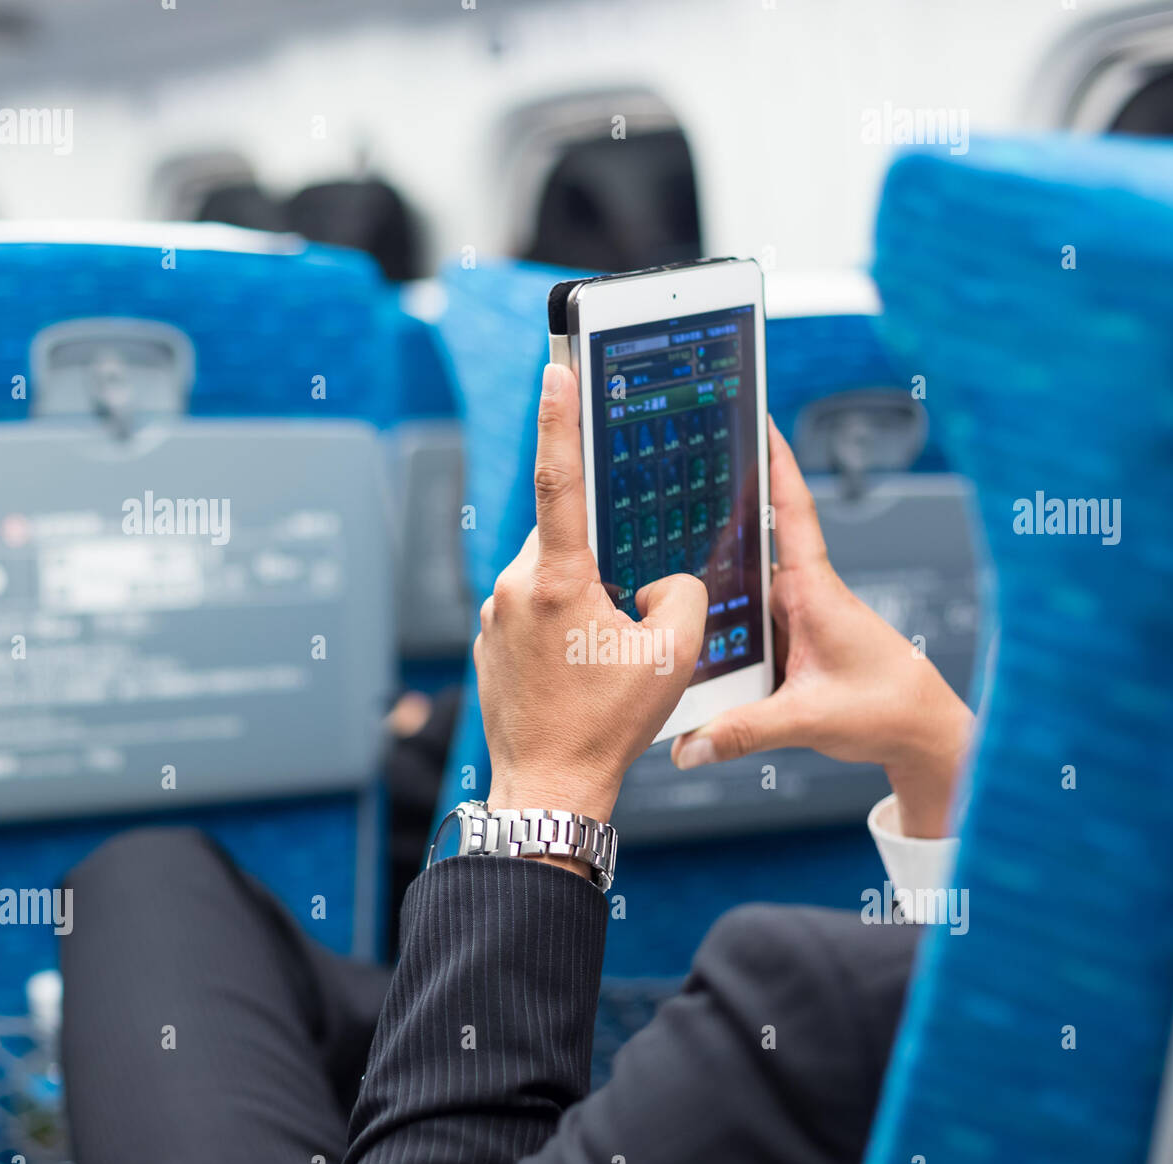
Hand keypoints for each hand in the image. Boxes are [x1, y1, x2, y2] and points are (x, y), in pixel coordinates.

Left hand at [474, 362, 707, 843]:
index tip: (554, 367)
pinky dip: (563, 622)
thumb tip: (662, 579)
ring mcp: (496, 615)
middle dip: (602, 558)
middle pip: (566, 537)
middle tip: (627, 607)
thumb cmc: (606, 727)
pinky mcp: (490, 639)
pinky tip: (581, 668)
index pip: (557, 479)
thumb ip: (682, 592)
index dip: (558, 417)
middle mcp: (514, 587)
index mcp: (556, 581)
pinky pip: (534, 607)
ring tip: (604, 655)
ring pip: (551, 574)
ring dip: (584, 595)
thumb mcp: (673, 656)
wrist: (548, 787)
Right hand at [670, 419, 973, 838]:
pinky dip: (722, 633)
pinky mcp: (793, 644)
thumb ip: (744, 733)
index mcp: (815, 591)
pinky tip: (692, 648)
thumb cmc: (887, 709)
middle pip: (745, 553)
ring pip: (741, 597)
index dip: (776, 461)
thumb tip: (687, 747)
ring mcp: (797, 620)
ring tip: (661, 596)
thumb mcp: (809, 720)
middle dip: (707, 533)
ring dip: (710, 597)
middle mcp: (804, 596)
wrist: (921, 734)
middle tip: (659, 513)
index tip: (756, 416)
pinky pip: (747, 628)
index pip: (792, 511)